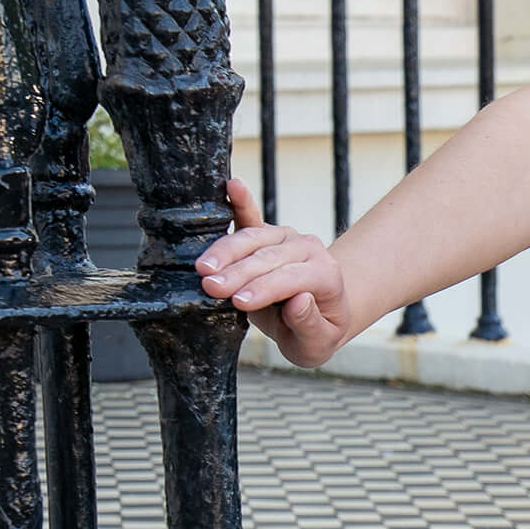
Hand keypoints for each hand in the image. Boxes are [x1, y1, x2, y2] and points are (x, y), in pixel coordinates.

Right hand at [196, 180, 352, 366]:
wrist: (318, 315)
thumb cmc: (316, 333)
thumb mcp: (318, 343)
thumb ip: (311, 324)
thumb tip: (299, 300)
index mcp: (326, 275)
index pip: (293, 278)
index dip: (265, 289)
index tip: (238, 302)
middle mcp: (308, 249)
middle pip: (270, 257)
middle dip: (238, 272)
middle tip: (211, 287)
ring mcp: (286, 237)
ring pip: (254, 239)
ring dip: (225, 251)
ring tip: (203, 268)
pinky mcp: (266, 234)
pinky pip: (251, 216)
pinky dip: (240, 201)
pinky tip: (232, 185)